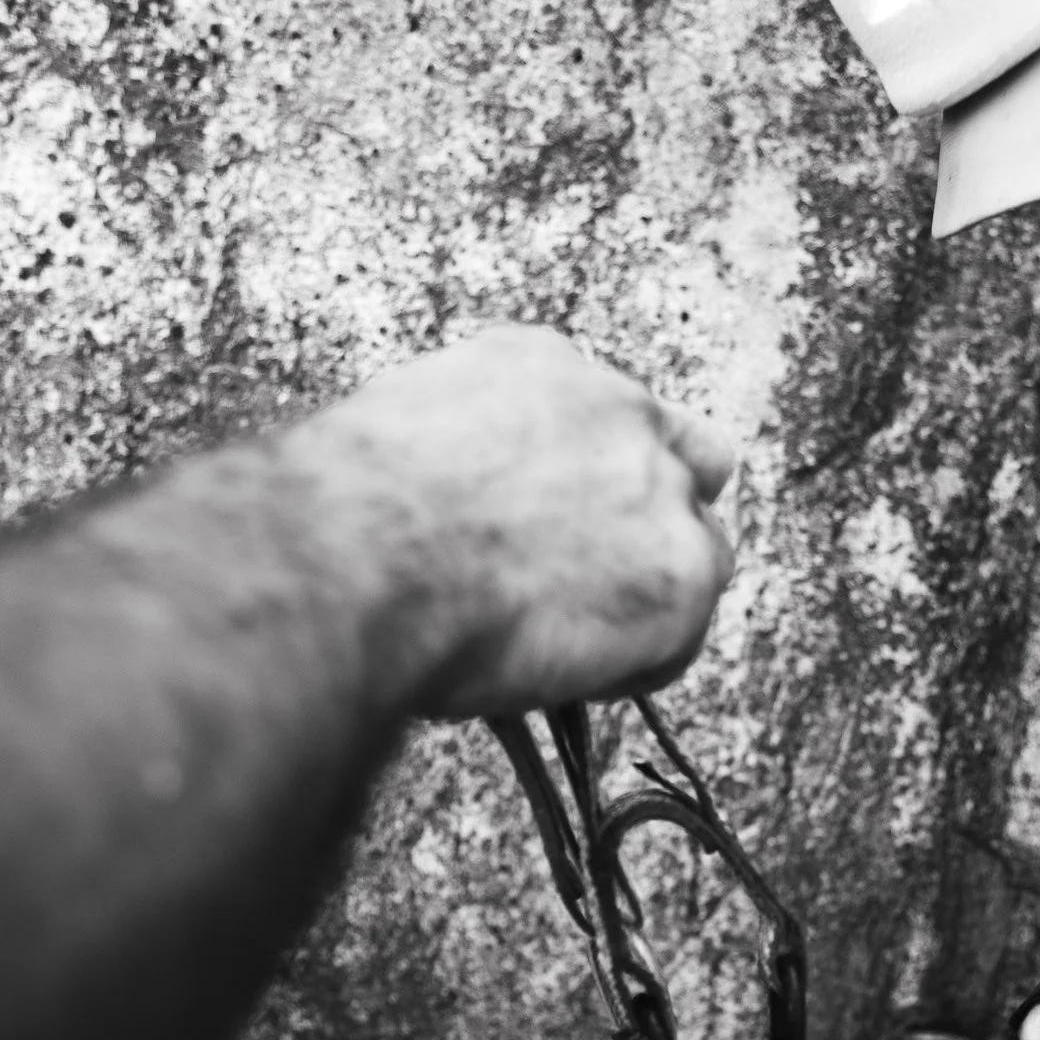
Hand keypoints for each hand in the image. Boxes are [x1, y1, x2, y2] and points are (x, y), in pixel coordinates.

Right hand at [303, 326, 737, 716]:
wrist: (357, 554)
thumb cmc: (342, 517)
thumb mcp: (395, 446)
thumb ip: (464, 461)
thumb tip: (458, 516)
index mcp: (542, 367)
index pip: (611, 416)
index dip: (597, 479)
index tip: (568, 524)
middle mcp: (619, 412)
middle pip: (689, 467)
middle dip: (654, 524)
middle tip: (593, 587)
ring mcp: (661, 492)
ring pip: (697, 558)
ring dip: (645, 604)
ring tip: (559, 645)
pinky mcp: (678, 576)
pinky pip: (678, 642)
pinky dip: (627, 670)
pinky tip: (554, 672)